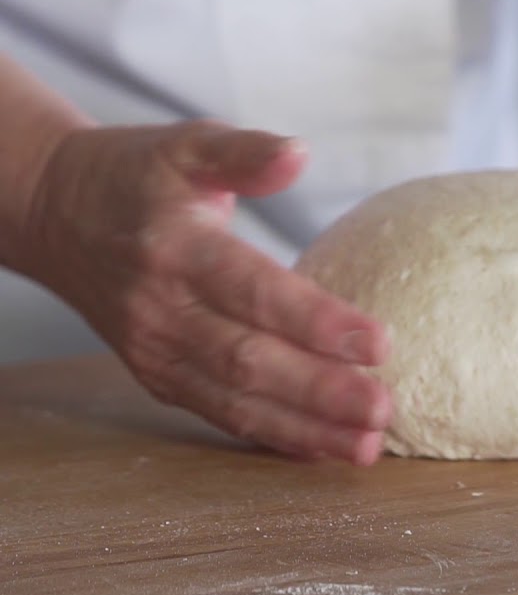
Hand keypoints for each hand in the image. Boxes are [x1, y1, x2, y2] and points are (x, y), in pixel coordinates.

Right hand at [18, 121, 391, 463]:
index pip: (254, 292)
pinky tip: (324, 448)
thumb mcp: (187, 145)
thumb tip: (298, 154)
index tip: (379, 342)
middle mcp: (163, 309)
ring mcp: (156, 351)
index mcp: (177, 249)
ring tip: (368, 446)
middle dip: (320, 391)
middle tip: (384, 408)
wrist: (56, 213)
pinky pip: (219, 414)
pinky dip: (272, 436)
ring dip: (305, 429)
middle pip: (248, 361)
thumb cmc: (139, 176)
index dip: (317, 321)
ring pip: (235, 401)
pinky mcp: (158, 377)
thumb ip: (244, 154)